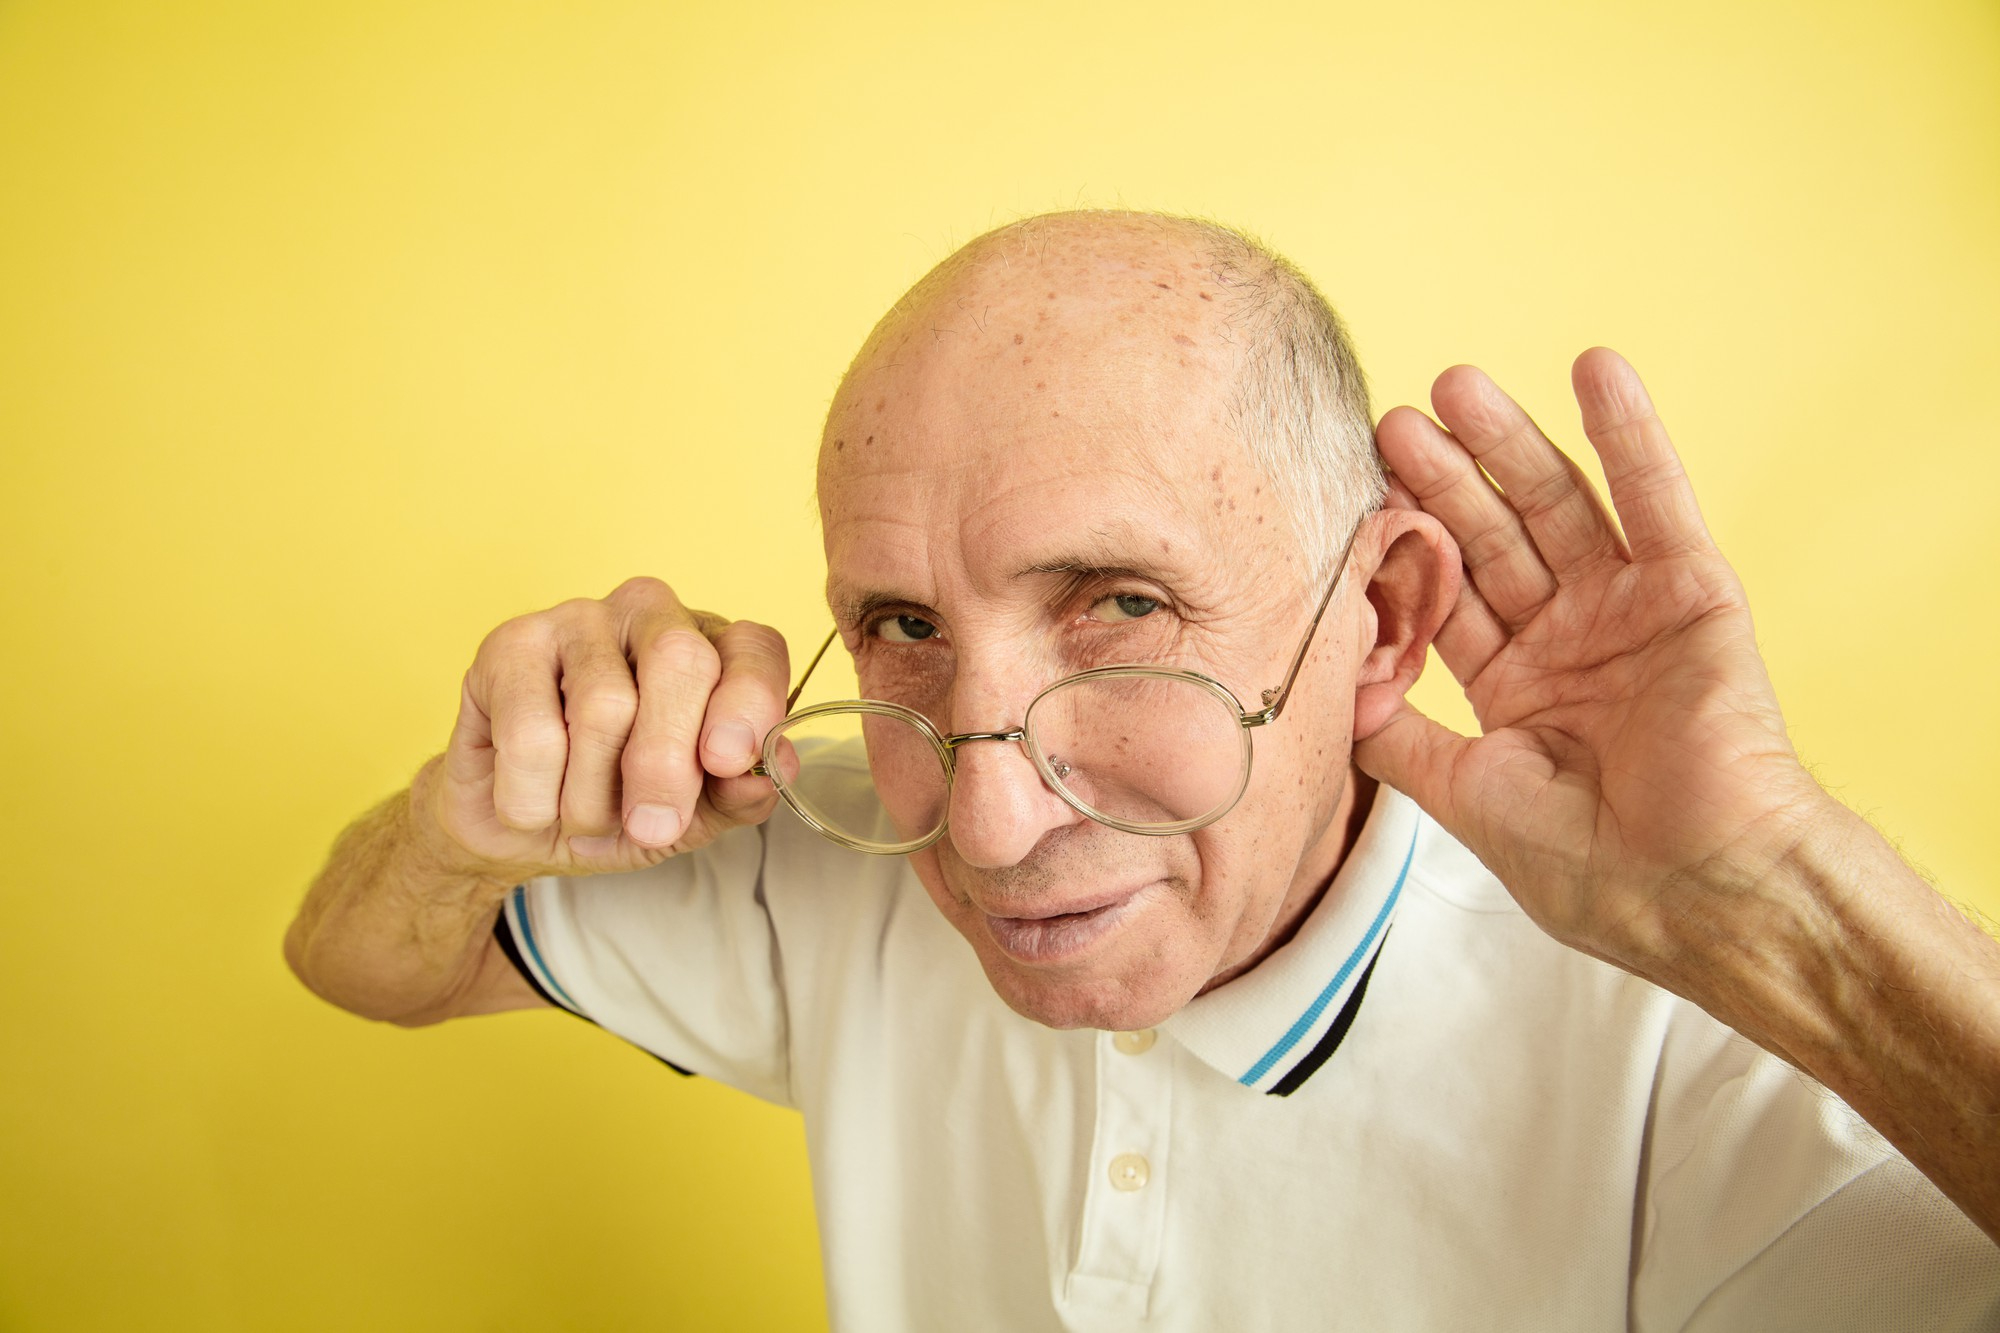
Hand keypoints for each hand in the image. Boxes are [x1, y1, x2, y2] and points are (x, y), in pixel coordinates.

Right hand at [418, 577, 790, 882]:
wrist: (515, 827)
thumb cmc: (615, 806)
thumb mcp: (689, 817)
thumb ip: (734, 795)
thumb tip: (767, 777)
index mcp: (714, 649)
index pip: (754, 649)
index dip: (749, 702)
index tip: (726, 761)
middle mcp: (653, 616)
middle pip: (679, 661)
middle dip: (667, 761)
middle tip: (653, 825)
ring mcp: (578, 620)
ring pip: (604, 705)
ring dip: (593, 796)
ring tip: (582, 816)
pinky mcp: (509, 644)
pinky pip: (532, 732)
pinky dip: (535, 796)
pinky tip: (531, 799)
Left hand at [1355, 349, 1832, 978]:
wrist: (1700, 894)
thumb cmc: (1593, 868)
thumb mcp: (1468, 796)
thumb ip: (1400, 739)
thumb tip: (1330, 699)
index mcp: (1517, 689)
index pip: (1447, 597)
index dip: (1405, 546)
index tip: (1354, 491)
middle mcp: (1569, 641)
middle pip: (1493, 539)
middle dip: (1443, 479)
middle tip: (1391, 418)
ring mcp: (1629, 612)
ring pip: (1558, 507)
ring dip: (1511, 442)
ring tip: (1454, 383)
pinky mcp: (1693, 593)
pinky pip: (1658, 500)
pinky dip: (1629, 434)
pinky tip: (1595, 370)